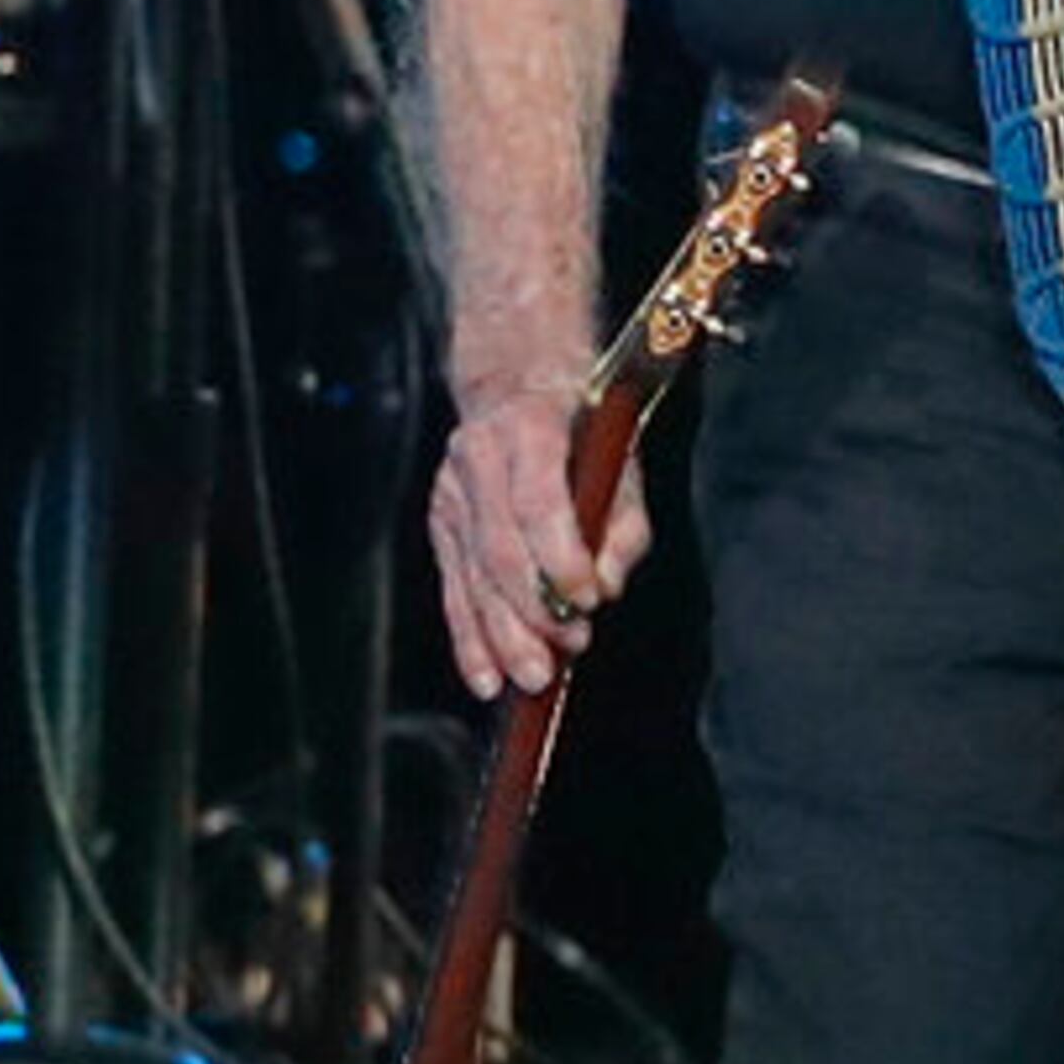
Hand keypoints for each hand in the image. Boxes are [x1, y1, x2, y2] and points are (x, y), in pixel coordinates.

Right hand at [431, 384, 649, 699]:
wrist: (518, 383)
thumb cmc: (584, 428)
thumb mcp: (621, 459)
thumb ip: (623, 524)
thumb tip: (607, 588)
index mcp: (529, 432)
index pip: (538, 504)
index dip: (561, 559)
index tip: (589, 601)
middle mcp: (479, 460)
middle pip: (500, 551)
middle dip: (532, 612)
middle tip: (563, 656)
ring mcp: (452, 493)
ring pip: (473, 578)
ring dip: (503, 637)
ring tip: (532, 679)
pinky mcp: (440, 523)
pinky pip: (453, 590)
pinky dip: (470, 639)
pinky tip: (486, 678)